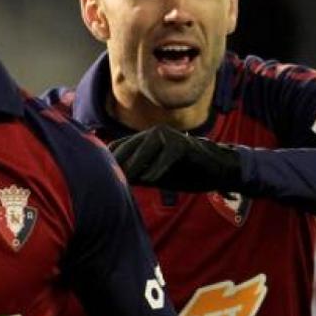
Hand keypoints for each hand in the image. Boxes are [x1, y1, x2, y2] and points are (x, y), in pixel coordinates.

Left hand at [108, 124, 242, 191]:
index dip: (108, 162)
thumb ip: (137, 175)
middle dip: (117, 164)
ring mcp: (169, 136)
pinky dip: (158, 168)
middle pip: (128, 147)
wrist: (217, 169)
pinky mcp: (183, 144)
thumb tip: (113, 181)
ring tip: (126, 181)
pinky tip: (150, 180)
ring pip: (145, 149)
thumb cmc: (184, 172)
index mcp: (145, 140)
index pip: (118, 148)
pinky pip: (166, 156)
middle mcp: (154, 134)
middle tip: (106, 181)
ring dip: (135, 166)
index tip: (97, 178)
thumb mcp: (156, 175)